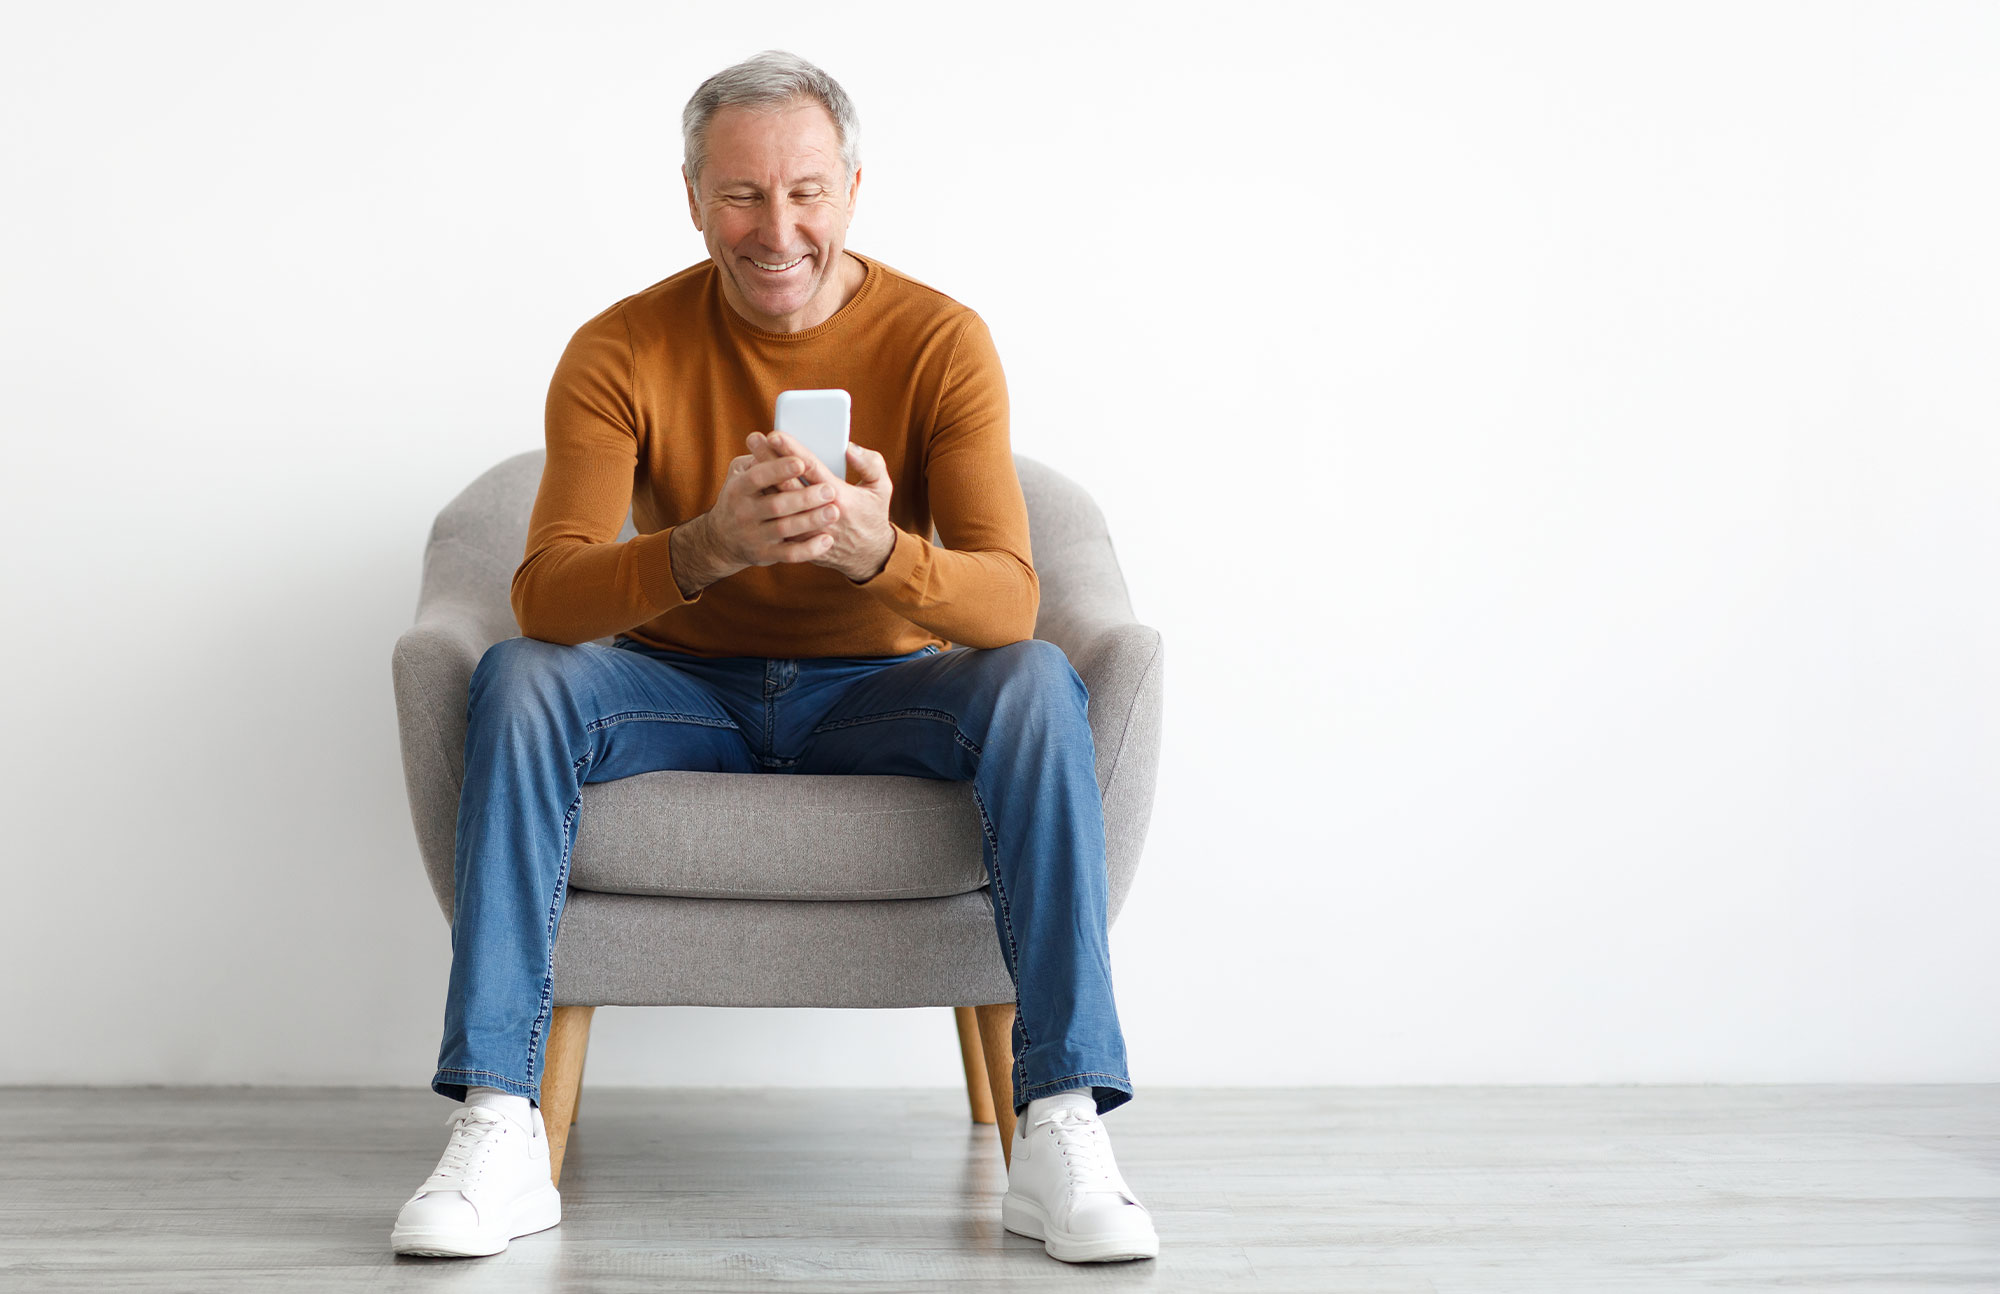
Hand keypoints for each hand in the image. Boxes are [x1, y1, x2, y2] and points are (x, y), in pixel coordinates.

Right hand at [697, 435, 843, 569]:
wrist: (722, 539)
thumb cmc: (740, 496)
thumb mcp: (739, 474)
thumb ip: (758, 459)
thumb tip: (777, 441)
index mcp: (738, 488)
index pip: (758, 477)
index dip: (778, 469)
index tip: (801, 461)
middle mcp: (744, 512)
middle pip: (776, 505)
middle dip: (803, 498)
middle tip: (830, 490)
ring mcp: (754, 536)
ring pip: (784, 529)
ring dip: (810, 521)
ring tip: (833, 512)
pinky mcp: (765, 555)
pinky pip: (789, 554)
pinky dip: (808, 549)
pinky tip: (826, 541)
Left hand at [743, 430, 895, 581]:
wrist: (868, 557)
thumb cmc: (873, 516)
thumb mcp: (881, 488)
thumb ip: (870, 464)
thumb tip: (849, 448)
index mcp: (840, 497)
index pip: (811, 468)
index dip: (791, 450)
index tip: (775, 435)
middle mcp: (820, 513)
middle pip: (787, 482)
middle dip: (769, 458)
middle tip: (754, 439)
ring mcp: (807, 529)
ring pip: (778, 502)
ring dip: (762, 479)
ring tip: (748, 458)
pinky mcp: (799, 541)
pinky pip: (777, 520)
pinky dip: (766, 502)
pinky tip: (755, 487)